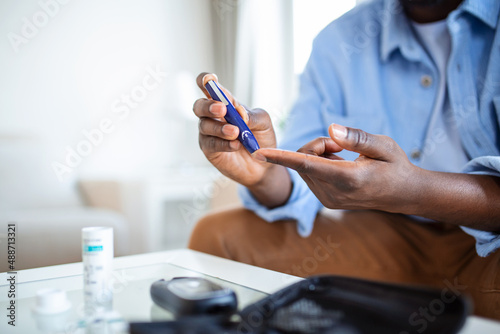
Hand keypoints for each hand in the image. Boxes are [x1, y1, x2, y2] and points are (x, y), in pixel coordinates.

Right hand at [193, 73, 279, 187]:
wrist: (264, 165)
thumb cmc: (261, 139)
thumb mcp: (264, 122)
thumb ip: (252, 115)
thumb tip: (239, 113)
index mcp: (226, 103)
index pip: (210, 87)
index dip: (206, 80)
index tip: (209, 80)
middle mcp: (213, 116)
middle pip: (199, 105)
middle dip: (208, 105)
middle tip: (222, 109)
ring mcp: (209, 133)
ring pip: (204, 125)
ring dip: (220, 128)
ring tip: (235, 132)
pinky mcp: (210, 150)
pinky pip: (211, 144)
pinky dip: (223, 143)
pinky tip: (236, 145)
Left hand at [253, 124, 421, 212]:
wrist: (404, 194)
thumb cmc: (396, 166)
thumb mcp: (384, 146)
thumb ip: (357, 138)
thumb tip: (331, 129)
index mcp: (348, 179)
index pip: (307, 165)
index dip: (282, 157)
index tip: (259, 153)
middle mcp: (334, 193)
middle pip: (304, 161)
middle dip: (316, 145)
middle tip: (341, 144)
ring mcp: (329, 200)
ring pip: (304, 169)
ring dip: (317, 155)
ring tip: (344, 156)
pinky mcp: (327, 202)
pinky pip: (310, 176)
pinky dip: (318, 165)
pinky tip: (340, 166)